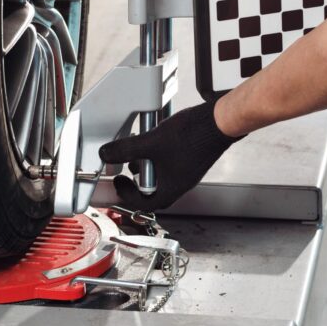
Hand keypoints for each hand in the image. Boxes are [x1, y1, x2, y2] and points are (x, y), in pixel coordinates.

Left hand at [98, 100, 243, 210]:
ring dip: (148, 166)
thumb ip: (126, 149)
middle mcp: (181, 183)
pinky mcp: (191, 158)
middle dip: (137, 180)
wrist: (219, 122)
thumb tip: (107, 154)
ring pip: (162, 175)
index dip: (127, 195)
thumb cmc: (194, 136)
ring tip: (139, 151)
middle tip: (127, 170)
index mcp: (171, 188)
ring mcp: (187, 171)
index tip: (119, 183)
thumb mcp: (151, 142)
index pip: (144, 203)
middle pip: (153, 190)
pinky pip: (171, 163)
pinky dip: (159, 156)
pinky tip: (156, 140)